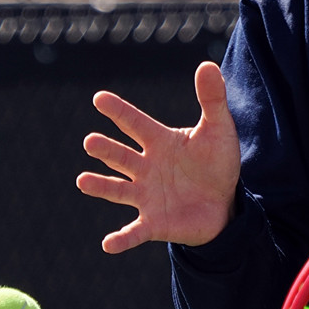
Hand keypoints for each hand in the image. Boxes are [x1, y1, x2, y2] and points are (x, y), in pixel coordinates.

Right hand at [78, 61, 241, 251]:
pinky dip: (122, 239)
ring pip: (119, 190)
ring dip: (101, 186)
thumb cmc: (217, 164)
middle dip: (106, 150)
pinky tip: (108, 244)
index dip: (118, 110)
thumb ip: (212, 99)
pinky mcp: (154, 223)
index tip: (99, 98)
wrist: (225, 204)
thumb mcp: (219, 130)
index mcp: (159, 142)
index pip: (134, 123)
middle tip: (91, 142)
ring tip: (83, 181)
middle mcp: (146, 167)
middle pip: (121, 156)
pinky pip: (134, 232)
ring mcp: (147, 195)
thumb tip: (208, 64)